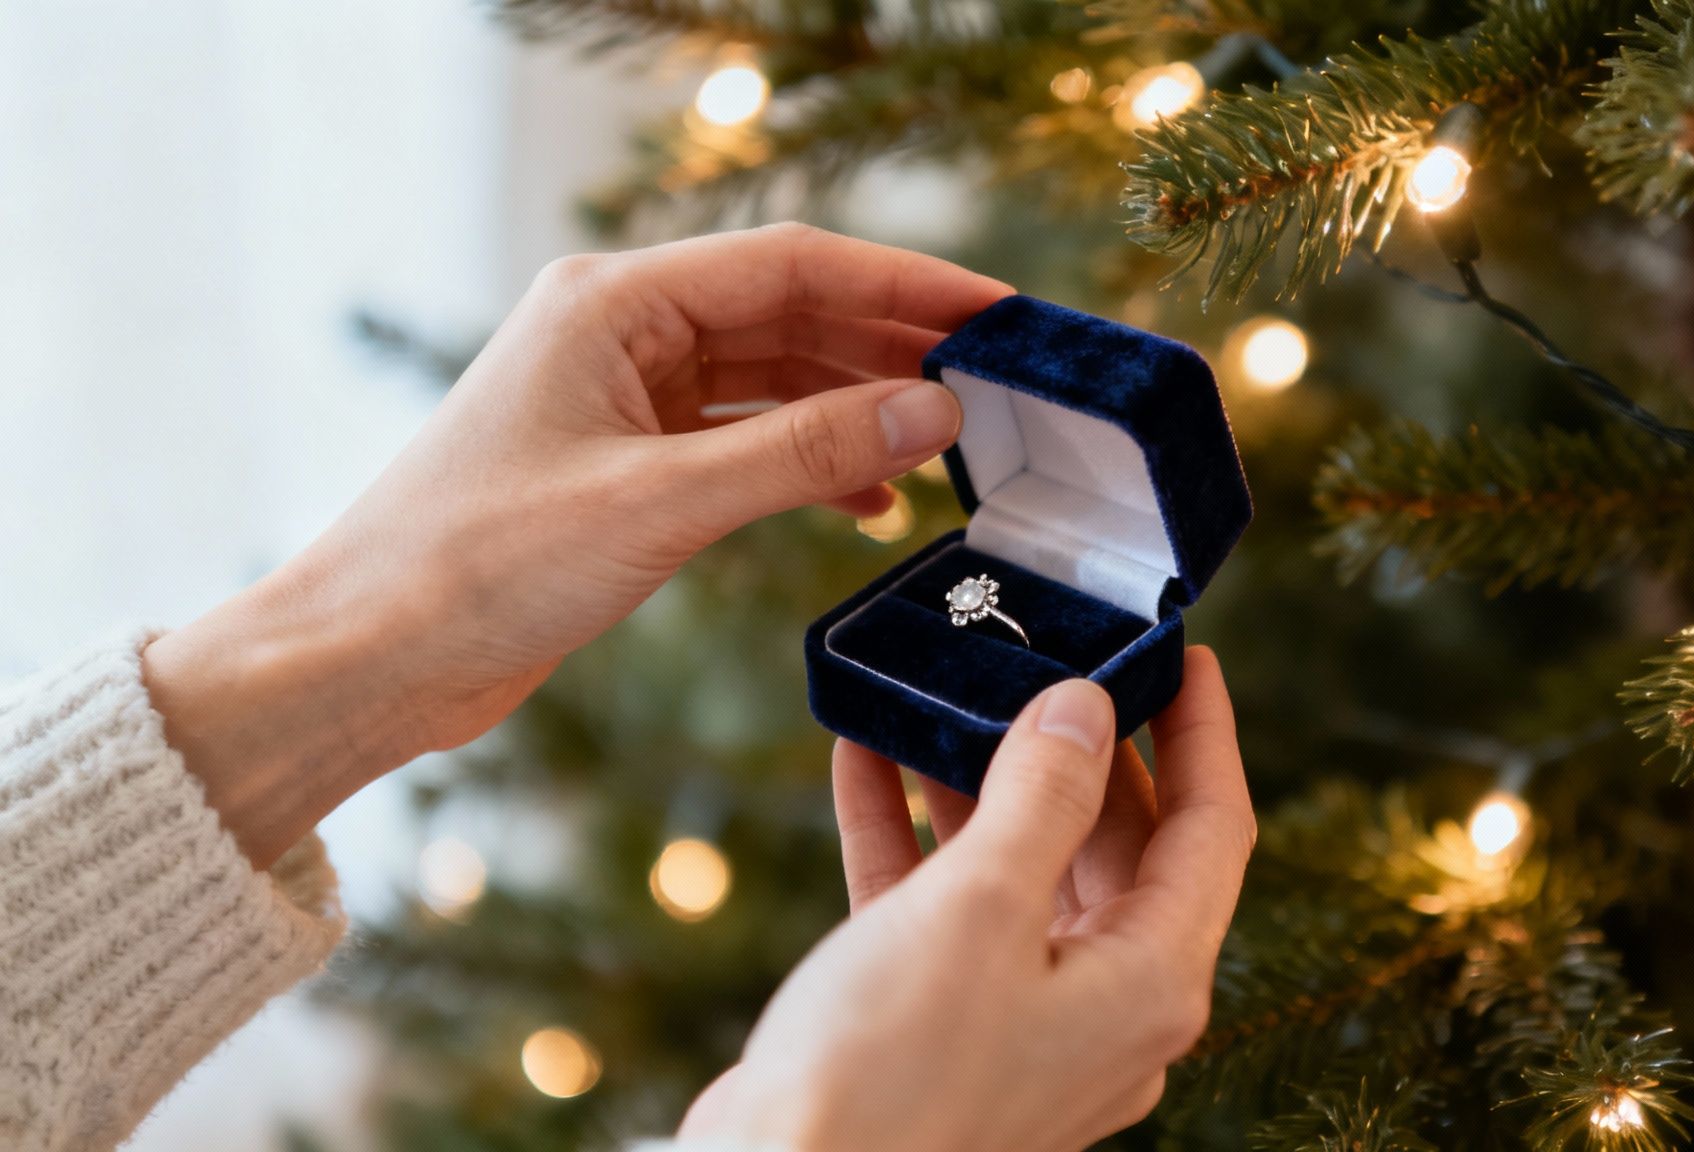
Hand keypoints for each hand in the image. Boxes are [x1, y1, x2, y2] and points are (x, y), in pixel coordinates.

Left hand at [144, 223, 1010, 865]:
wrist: (370, 657)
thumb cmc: (478, 565)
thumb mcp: (659, 502)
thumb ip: (802, 450)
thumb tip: (931, 407)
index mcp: (613, 302)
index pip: (792, 263)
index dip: (903, 281)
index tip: (994, 309)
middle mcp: (621, 332)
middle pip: (790, 313)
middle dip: (891, 343)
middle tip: (993, 378)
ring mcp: (624, 397)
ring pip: (773, 379)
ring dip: (856, 407)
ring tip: (945, 444)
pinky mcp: (626, 463)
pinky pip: (745, 440)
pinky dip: (809, 461)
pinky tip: (869, 498)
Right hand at [679, 648, 1255, 1151]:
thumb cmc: (892, 1071)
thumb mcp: (980, 908)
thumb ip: (1044, 796)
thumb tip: (1085, 709)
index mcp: (1150, 982)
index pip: (1213, 830)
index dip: (1204, 733)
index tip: (1188, 653)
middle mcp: (1104, 1005)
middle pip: (1118, 846)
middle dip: (1079, 749)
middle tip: (1050, 656)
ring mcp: (1022, 1019)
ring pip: (1024, 871)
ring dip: (980, 782)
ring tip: (945, 692)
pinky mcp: (939, 1028)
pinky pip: (944, 908)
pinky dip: (912, 834)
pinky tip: (865, 757)